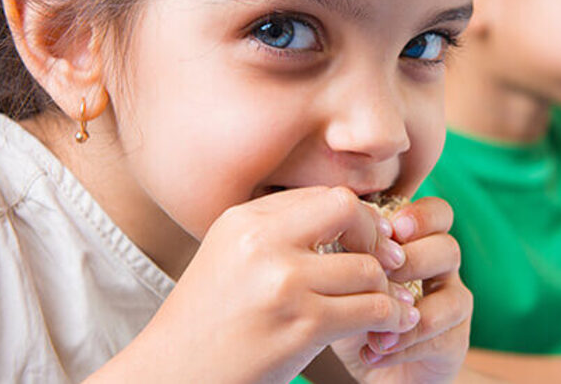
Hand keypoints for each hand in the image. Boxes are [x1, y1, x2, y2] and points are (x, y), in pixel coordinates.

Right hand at [96, 187, 417, 383]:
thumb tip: (352, 217)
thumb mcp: (231, 256)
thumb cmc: (207, 321)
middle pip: (349, 209)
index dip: (356, 217)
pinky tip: (389, 325)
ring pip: (368, 268)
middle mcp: (262, 242)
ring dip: (385, 289)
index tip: (368, 242)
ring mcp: (283, 283)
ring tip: (387, 304)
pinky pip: (371, 309)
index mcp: (244, 219)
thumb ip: (280, 233)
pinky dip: (390, 317)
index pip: (324, 195)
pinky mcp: (302, 326)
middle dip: (375, 237)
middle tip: (386, 264)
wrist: (170, 374)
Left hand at [331, 197, 472, 383]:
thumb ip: (348, 250)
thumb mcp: (345, 274)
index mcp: (419, 242)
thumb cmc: (353, 305)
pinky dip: (403, 344)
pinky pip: (439, 338)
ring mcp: (451, 304)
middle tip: (383, 275)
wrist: (369, 358)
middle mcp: (441, 268)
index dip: (421, 216)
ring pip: (452, 295)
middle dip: (414, 259)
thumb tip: (333, 231)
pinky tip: (372, 351)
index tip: (392, 230)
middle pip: (448, 248)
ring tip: (373, 323)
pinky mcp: (453, 340)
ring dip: (409, 308)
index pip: (437, 213)